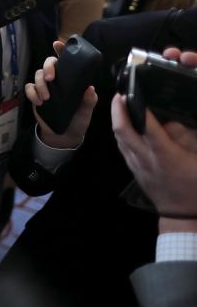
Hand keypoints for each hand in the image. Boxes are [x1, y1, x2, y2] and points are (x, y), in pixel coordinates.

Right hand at [25, 40, 97, 148]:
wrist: (64, 135)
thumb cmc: (78, 120)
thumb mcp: (86, 112)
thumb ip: (89, 101)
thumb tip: (90, 89)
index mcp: (72, 78)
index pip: (67, 60)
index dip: (62, 50)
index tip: (57, 44)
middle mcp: (58, 79)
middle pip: (48, 63)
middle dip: (48, 67)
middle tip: (51, 78)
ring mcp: (46, 86)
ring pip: (38, 74)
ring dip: (40, 83)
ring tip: (46, 98)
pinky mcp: (35, 95)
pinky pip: (29, 88)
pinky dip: (32, 93)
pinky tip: (39, 102)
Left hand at [112, 47, 196, 224]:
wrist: (182, 213)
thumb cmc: (195, 186)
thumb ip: (185, 138)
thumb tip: (170, 122)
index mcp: (164, 154)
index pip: (145, 126)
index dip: (136, 108)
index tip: (131, 93)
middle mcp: (145, 158)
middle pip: (122, 131)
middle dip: (117, 111)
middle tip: (118, 95)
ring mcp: (136, 165)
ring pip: (119, 139)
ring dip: (116, 121)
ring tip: (120, 105)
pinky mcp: (134, 170)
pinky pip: (122, 148)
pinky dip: (121, 133)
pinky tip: (125, 126)